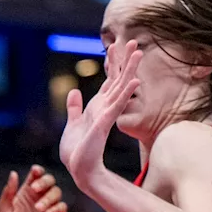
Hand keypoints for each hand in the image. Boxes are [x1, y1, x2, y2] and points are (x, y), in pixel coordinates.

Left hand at [0, 166, 67, 211]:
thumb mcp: (3, 210)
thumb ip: (8, 192)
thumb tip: (13, 173)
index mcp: (26, 193)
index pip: (35, 176)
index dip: (38, 170)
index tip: (35, 171)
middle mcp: (38, 198)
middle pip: (49, 180)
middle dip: (45, 181)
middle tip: (35, 189)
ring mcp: (48, 208)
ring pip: (56, 193)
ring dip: (48, 197)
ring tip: (38, 208)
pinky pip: (61, 208)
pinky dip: (56, 207)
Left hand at [60, 40, 142, 193]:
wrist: (79, 170)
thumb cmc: (77, 151)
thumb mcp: (73, 124)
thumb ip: (74, 108)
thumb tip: (73, 91)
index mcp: (97, 107)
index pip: (108, 81)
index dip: (112, 64)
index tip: (115, 46)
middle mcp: (105, 109)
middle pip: (117, 80)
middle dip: (125, 61)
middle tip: (135, 41)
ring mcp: (106, 115)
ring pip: (120, 88)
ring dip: (130, 70)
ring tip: (139, 53)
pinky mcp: (104, 124)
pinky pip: (116, 106)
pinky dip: (125, 93)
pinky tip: (134, 82)